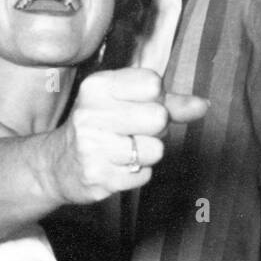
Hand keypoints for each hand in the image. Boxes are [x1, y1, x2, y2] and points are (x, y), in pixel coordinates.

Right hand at [46, 66, 207, 202]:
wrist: (57, 164)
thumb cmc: (101, 126)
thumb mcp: (128, 103)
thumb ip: (170, 102)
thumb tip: (204, 105)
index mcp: (97, 87)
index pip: (152, 83)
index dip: (156, 97)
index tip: (139, 104)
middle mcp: (90, 114)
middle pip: (158, 117)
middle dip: (156, 128)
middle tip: (133, 130)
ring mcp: (92, 147)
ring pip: (155, 150)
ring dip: (147, 153)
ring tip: (124, 150)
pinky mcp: (98, 177)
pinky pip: (144, 175)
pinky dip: (137, 174)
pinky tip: (117, 167)